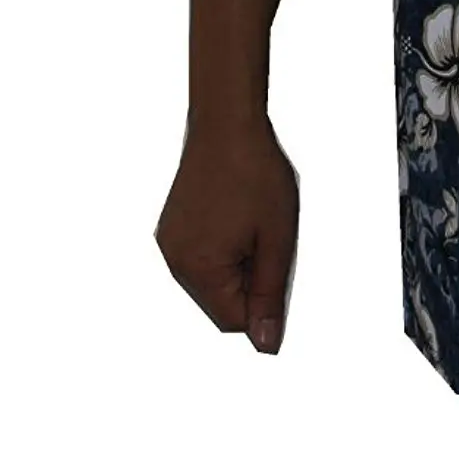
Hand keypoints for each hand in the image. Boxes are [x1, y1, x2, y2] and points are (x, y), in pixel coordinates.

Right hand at [155, 115, 299, 353]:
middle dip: (250, 280)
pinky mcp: (172, 227)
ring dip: (236, 264)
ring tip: (253, 221)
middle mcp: (175, 262)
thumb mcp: (277, 238)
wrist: (227, 124)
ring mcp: (169, 243)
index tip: (279, 267)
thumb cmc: (255, 173)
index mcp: (199, 270)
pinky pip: (199, 256)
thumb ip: (269, 294)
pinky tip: (237, 214)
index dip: (264, 303)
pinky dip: (222, 247)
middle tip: (269, 237)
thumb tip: (265, 344)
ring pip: (210, 279)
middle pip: (220, 301)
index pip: (233, 320)